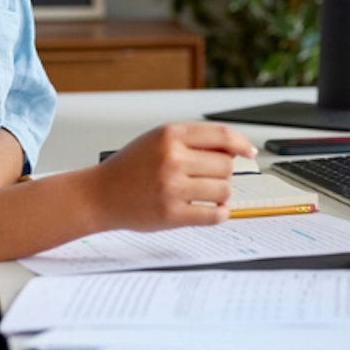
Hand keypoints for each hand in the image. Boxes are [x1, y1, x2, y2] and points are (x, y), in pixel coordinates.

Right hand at [87, 122, 256, 231]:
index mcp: (170, 135)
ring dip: (221, 193)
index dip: (241, 143)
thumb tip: (234, 151)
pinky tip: (213, 210)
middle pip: (226, 165)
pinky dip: (220, 213)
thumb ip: (193, 141)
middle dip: (224, 172)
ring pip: (223, 189)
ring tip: (206, 193)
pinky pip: (214, 214)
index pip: (221, 135)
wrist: (100, 195)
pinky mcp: (172, 214)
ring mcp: (172, 187)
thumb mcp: (157, 139)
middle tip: (210, 177)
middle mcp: (172, 159)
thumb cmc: (130, 167)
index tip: (249, 152)